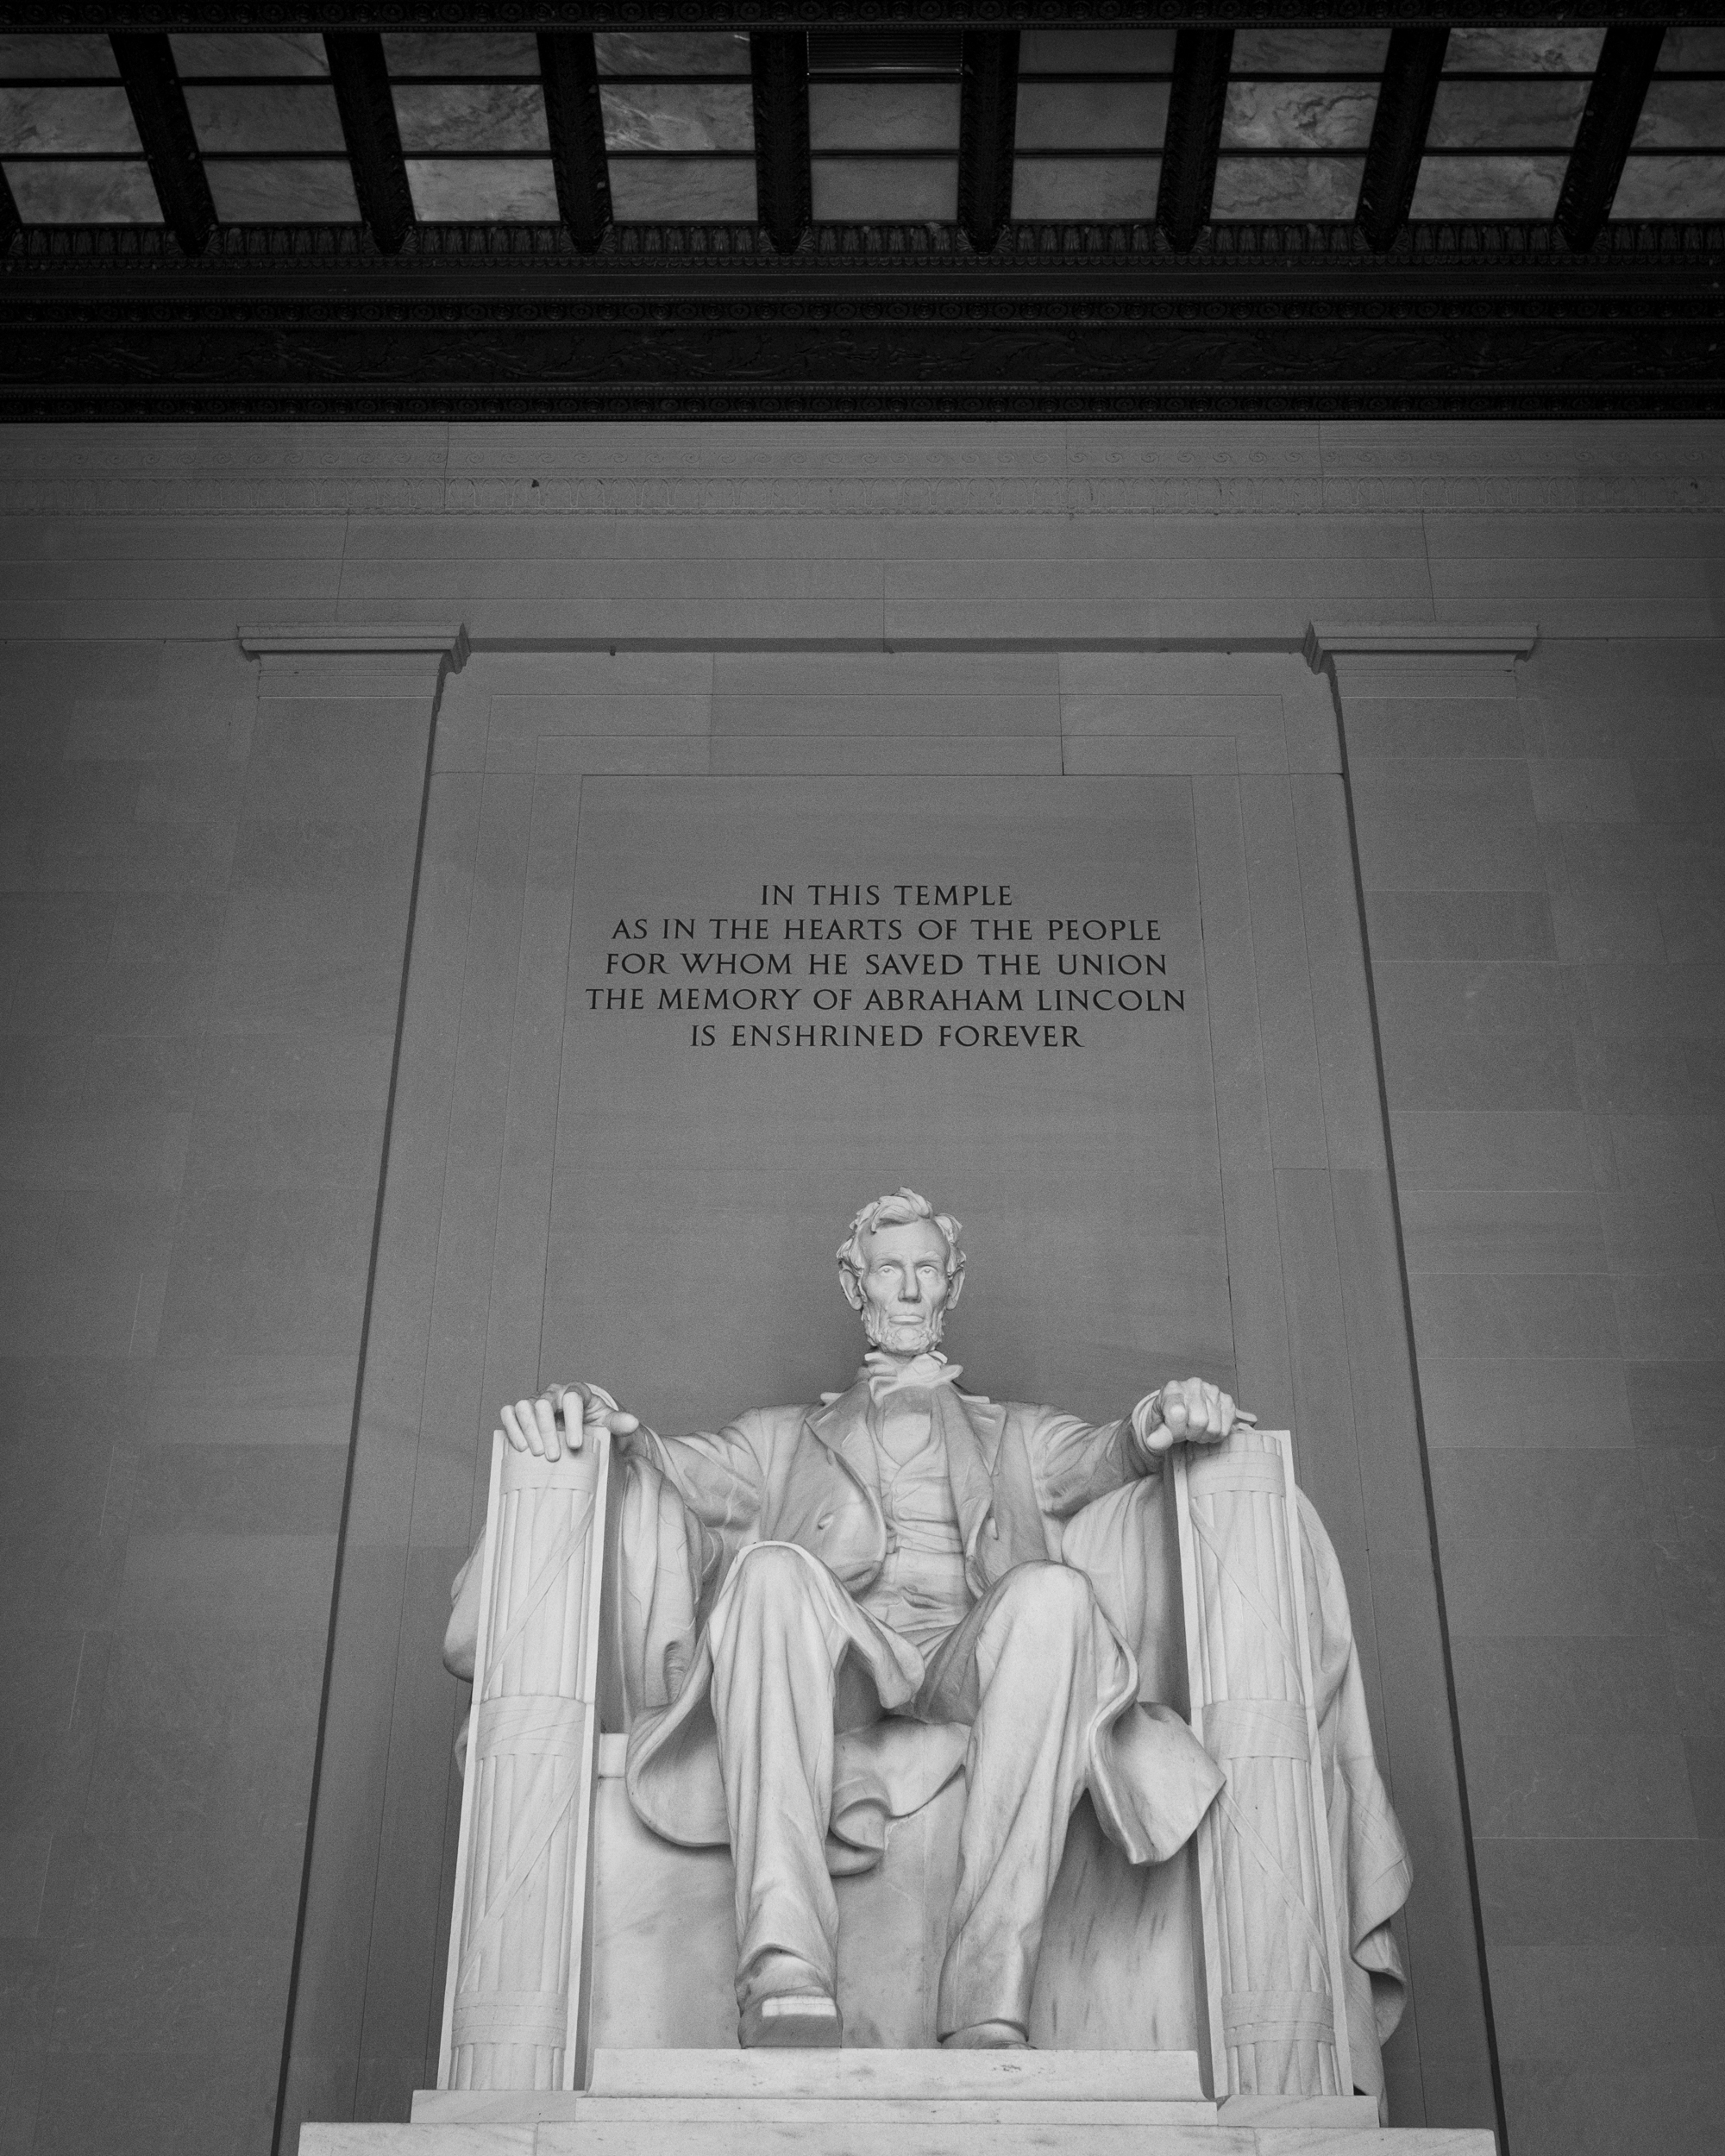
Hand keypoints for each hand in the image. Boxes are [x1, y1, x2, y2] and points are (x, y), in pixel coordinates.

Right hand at [497, 1382, 638, 1462]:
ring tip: (537, 1453)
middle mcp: (553, 1393)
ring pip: (524, 1407)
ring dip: (529, 1431)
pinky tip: (520, 1446)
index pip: (572, 1398)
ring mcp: (535, 1401)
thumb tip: (633, 1423)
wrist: (579, 1425)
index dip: (573, 1420)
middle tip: (554, 1456)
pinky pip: (509, 1413)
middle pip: (544, 1404)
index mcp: (576, 1391)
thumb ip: (618, 1422)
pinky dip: (512, 1427)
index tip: (576, 1445)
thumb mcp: (608, 1422)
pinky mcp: (521, 1412)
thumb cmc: (593, 1422)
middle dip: (547, 1431)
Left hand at [1138, 1377, 1253, 1454]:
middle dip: (1190, 1433)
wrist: (1181, 1411)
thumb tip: (1154, 1443)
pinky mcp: (1227, 1400)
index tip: (1171, 1429)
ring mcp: (1213, 1390)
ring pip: (1214, 1428)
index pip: (1178, 1413)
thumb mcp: (1158, 1426)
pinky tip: (1207, 1427)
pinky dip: (1215, 1435)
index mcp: (1173, 1388)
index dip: (1175, 1429)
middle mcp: (1194, 1385)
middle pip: (1199, 1422)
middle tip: (1185, 1430)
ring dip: (1203, 1436)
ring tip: (1195, 1429)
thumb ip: (1158, 1435)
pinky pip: (1225, 1429)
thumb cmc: (1168, 1418)